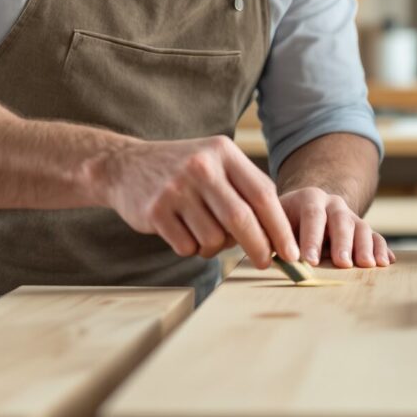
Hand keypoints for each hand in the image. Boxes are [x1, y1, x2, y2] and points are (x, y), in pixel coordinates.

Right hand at [100, 135, 299, 268]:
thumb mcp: (216, 162)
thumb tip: (280, 235)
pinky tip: (183, 231)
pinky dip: (192, 248)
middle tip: (266, 263)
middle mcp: (201, 167)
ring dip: (216, 247)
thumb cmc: (183, 171)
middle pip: (242, 219)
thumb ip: (246, 190)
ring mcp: (176, 189)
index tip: (291, 252)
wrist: (125, 166)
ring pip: (214, 238)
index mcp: (223, 152)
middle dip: (260, 248)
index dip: (280, 228)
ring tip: (206, 233)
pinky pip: (188, 246)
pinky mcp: (156, 211)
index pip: (263, 195)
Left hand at [279, 187, 392, 268]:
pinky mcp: (362, 230)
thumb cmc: (285, 224)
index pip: (312, 215)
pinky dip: (381, 249)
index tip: (309, 261)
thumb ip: (274, 239)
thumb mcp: (275, 224)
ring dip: (365, 247)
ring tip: (367, 265)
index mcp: (309, 198)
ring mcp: (351, 216)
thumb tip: (272, 260)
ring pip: (362, 227)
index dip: (311, 238)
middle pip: (341, 220)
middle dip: (342, 243)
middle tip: (342, 263)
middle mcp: (333, 204)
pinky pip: (376, 237)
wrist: (306, 210)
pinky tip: (386, 262)